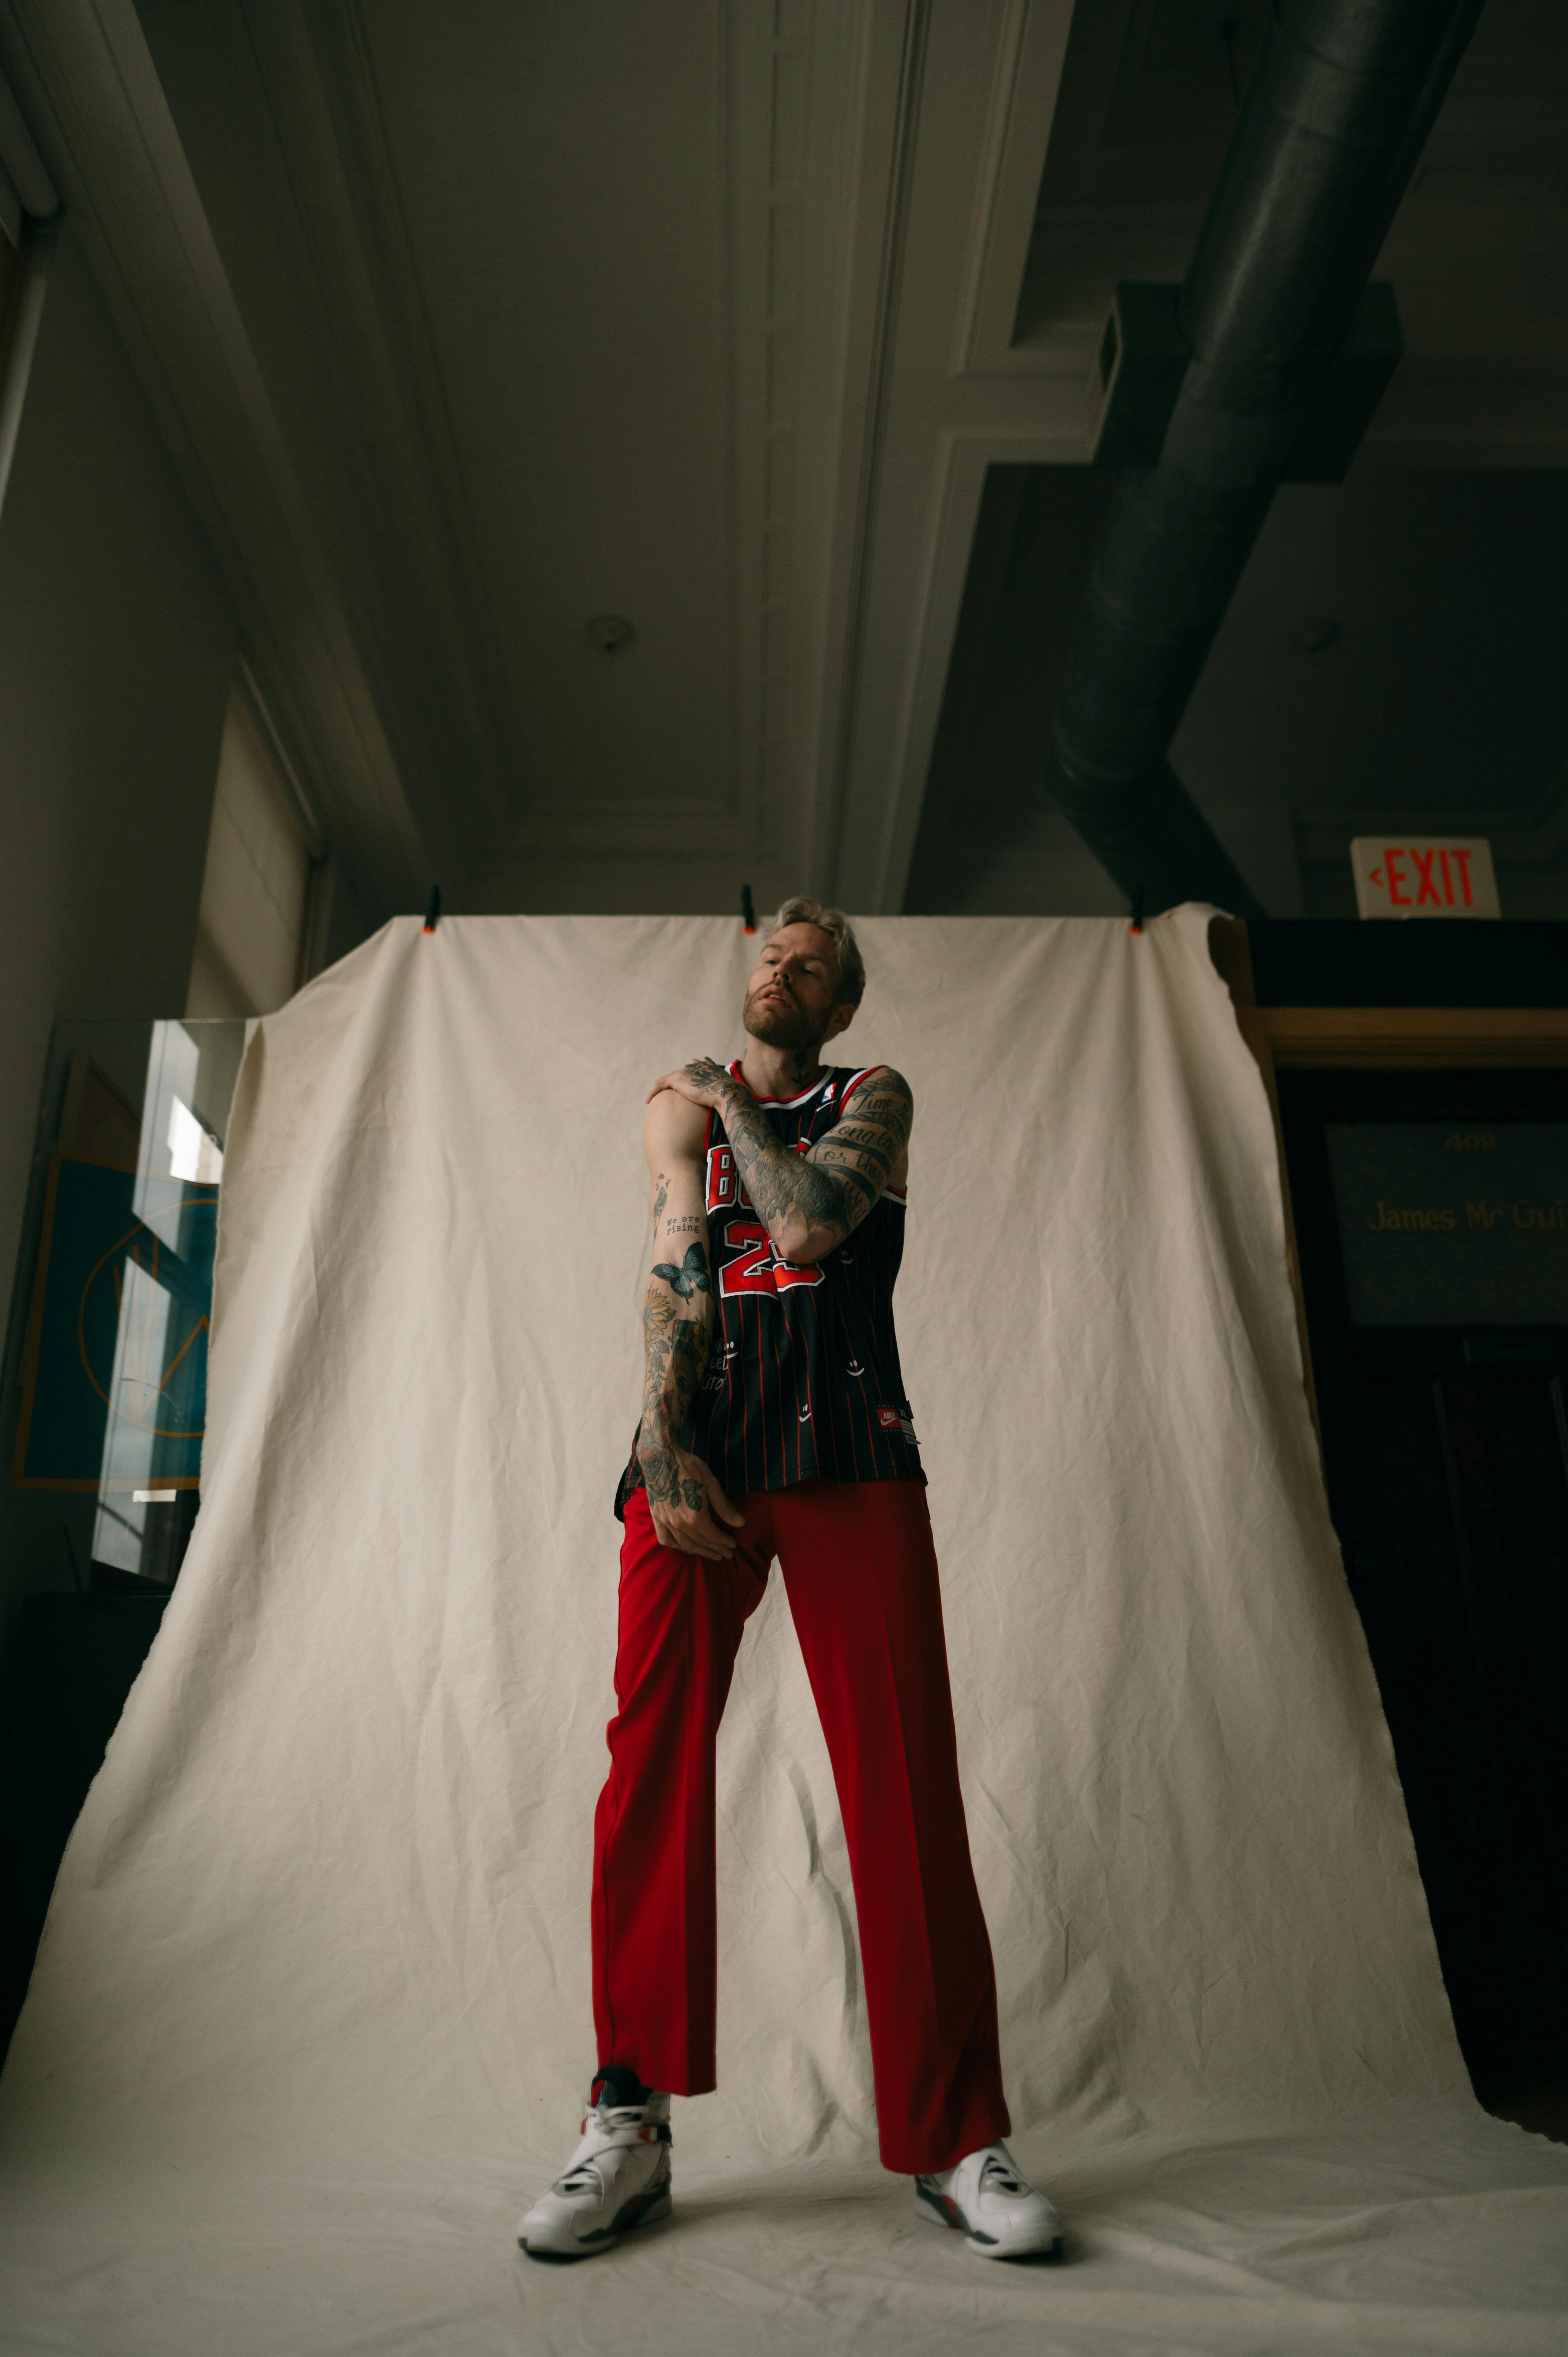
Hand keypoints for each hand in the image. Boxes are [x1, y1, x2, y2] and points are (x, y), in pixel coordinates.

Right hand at [641, 1442, 745, 1558]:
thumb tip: (741, 1524)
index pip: (713, 1536)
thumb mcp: (712, 1484)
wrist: (662, 1458)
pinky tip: (684, 1547)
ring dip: (699, 1551)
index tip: (733, 1545)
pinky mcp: (656, 1518)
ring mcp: (666, 1522)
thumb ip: (724, 1507)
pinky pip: (665, 1539)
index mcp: (695, 1517)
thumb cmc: (690, 1468)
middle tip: (727, 1555)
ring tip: (711, 1554)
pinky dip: (676, 1546)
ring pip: (685, 1544)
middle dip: (716, 1549)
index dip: (724, 1542)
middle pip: (701, 1543)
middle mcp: (680, 1524)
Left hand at [646, 1058, 740, 1111]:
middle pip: (681, 1073)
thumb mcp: (727, 1093)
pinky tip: (648, 1101)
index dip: (688, 1080)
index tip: (686, 1090)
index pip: (694, 1070)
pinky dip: (653, 1092)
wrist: (728, 1094)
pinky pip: (661, 1083)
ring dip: (663, 1089)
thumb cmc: (731, 1097)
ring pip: (670, 1079)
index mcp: (708, 1064)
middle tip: (670, 1097)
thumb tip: (726, 1104)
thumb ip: (722, 1094)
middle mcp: (696, 1063)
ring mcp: (686, 1069)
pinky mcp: (677, 1077)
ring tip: (656, 1098)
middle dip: (676, 1084)